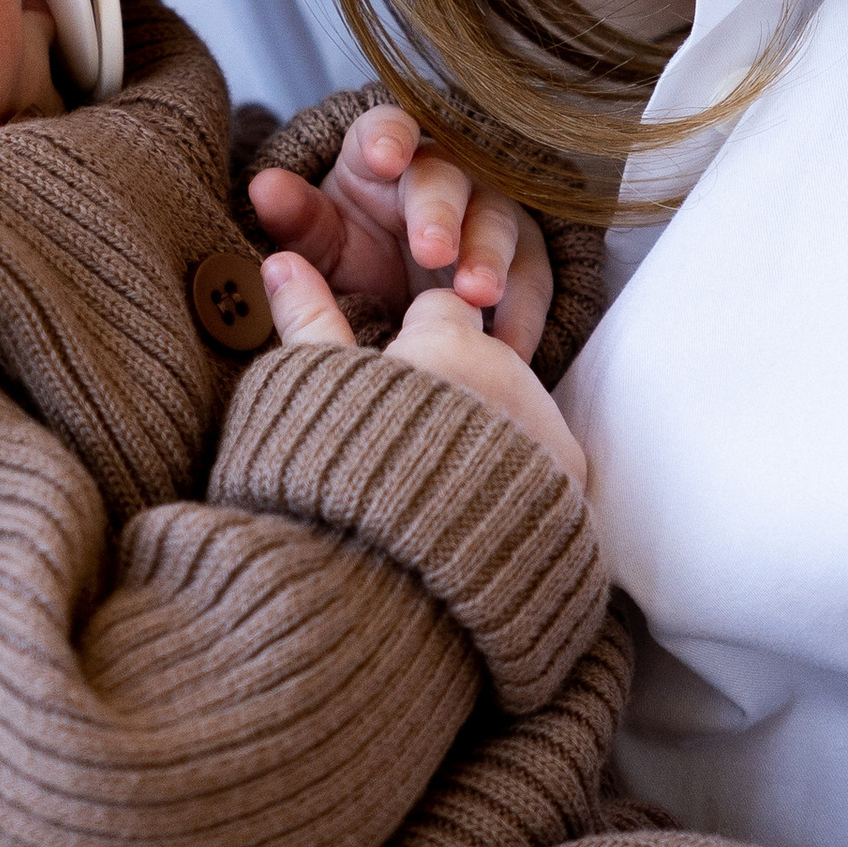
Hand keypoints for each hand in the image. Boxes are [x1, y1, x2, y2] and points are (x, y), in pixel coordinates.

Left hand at [251, 99, 552, 361]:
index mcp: (381, 156)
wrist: (394, 297)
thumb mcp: (318, 237)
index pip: (386, 128)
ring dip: (489, 259)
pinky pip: (532, 281)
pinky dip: (522, 313)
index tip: (383, 158)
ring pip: (498, 225)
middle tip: (433, 251)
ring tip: (475, 297)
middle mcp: (442, 174)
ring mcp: (489, 213)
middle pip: (447, 180)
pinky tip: (508, 345)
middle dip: (440, 214)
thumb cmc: (352, 249)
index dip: (388, 138)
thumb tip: (264, 188)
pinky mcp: (524, 259)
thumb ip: (295, 216)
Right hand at [264, 244, 588, 498]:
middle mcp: (513, 376)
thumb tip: (279, 262)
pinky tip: (470, 508)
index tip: (386, 383)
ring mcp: (547, 434)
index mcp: (452, 342)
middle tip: (405, 438)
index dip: (412, 344)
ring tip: (435, 480)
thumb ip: (308, 320)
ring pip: (516, 408)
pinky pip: (543, 463)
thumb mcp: (313, 393)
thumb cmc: (345, 478)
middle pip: (485, 358)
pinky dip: (514, 475)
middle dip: (453, 386)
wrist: (399, 584)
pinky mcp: (567, 491)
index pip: (442, 309)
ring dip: (488, 428)